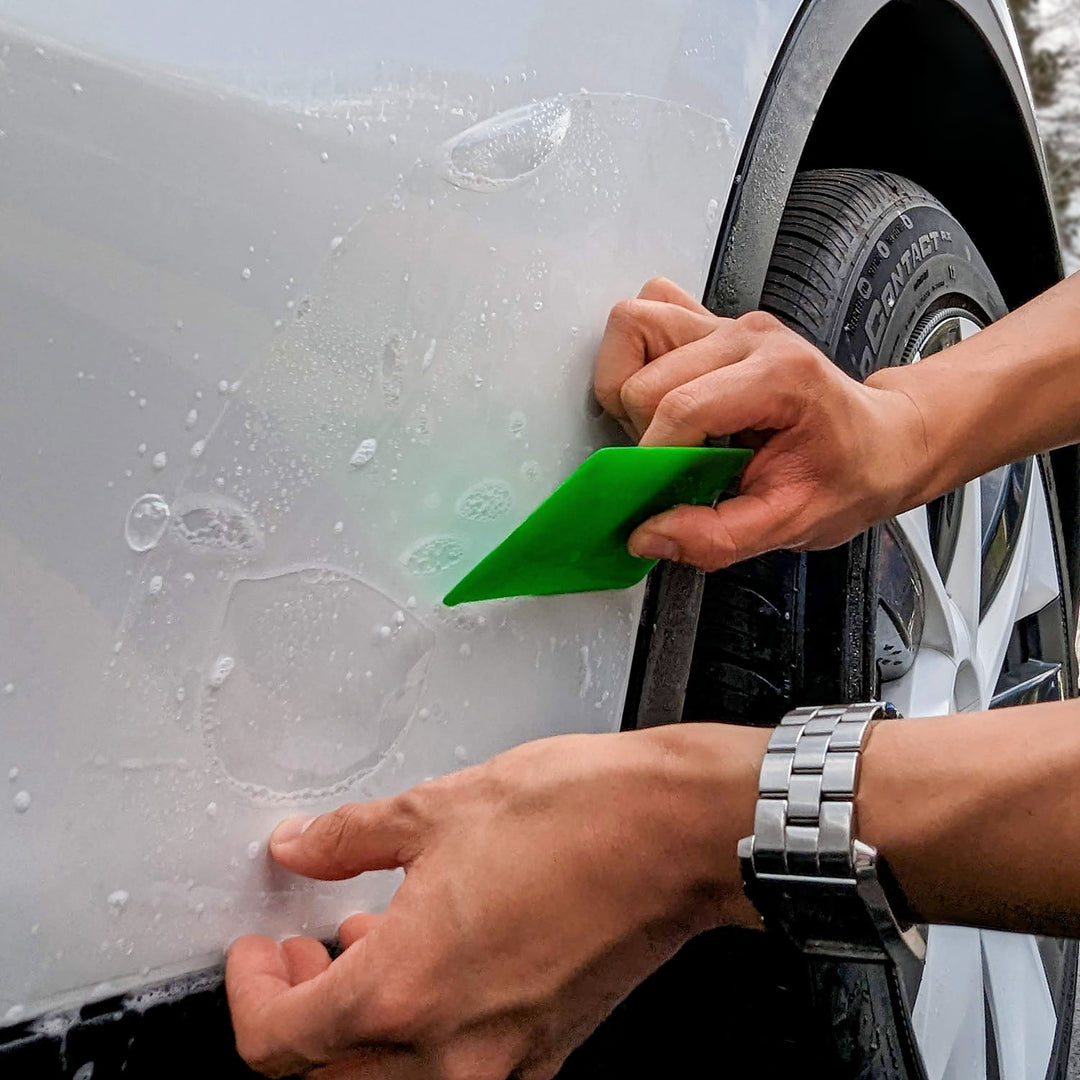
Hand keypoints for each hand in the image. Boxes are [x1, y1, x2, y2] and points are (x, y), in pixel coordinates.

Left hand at [226, 724, 765, 1078]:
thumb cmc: (578, 817)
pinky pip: (455, 1071)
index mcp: (405, 989)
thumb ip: (350, 838)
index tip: (256, 954)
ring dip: (356, 1029)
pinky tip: (434, 954)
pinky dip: (420, 1031)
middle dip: (296, 1017)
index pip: (278, 1041)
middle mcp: (451, 1047)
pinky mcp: (547, 1049)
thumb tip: (302, 848)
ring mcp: (505, 1060)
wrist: (677, 832)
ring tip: (365, 944)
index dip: (247, 992)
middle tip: (299, 953)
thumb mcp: (438, 808)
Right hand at [593, 279, 929, 569]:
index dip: (654, 460)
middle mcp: (749, 337)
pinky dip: (636, 355)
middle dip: (643, 432)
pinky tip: (665, 398)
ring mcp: (727, 324)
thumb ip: (718, 537)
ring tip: (663, 429)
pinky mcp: (710, 325)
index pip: (680, 407)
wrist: (882, 441)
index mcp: (780, 376)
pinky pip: (647, 311)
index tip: (656, 495)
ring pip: (633, 326)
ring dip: (629, 385)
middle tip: (677, 464)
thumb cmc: (852, 472)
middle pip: (644, 376)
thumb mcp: (793, 523)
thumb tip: (650, 536)